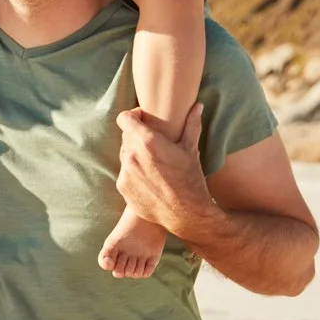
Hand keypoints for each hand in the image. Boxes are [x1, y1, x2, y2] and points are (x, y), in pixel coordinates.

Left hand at [115, 103, 214, 239]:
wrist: (186, 214)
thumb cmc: (191, 179)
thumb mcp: (192, 150)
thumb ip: (192, 125)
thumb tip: (197, 105)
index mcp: (148, 142)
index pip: (124, 118)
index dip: (133, 116)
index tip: (143, 120)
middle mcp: (132, 156)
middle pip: (126, 136)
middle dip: (137, 136)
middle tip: (154, 144)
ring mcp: (125, 172)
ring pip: (124, 154)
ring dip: (135, 154)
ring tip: (154, 163)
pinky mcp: (122, 187)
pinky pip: (124, 172)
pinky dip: (133, 172)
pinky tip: (150, 179)